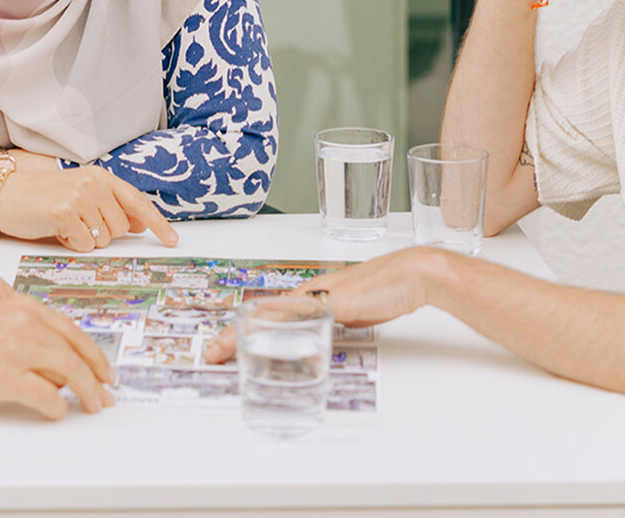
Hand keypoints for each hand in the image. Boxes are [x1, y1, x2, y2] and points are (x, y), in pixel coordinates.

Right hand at [0, 166, 178, 249]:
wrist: (3, 195)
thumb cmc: (41, 198)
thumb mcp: (81, 194)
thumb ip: (110, 206)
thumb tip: (140, 223)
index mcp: (100, 176)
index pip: (138, 201)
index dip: (158, 223)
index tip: (172, 239)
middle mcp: (93, 184)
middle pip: (120, 228)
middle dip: (101, 233)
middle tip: (77, 223)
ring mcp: (79, 197)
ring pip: (103, 239)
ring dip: (85, 239)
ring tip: (64, 224)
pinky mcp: (65, 214)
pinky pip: (83, 245)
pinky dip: (71, 244)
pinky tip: (56, 229)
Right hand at [0, 295, 116, 418]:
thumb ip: (25, 331)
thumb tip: (52, 361)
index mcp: (24, 307)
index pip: (73, 332)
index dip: (94, 354)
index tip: (103, 369)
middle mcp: (26, 324)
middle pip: (78, 354)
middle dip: (97, 378)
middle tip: (105, 393)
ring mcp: (17, 351)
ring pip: (70, 375)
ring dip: (84, 394)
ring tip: (89, 405)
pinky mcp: (5, 378)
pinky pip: (47, 398)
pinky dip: (57, 407)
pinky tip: (55, 411)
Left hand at [202, 248, 436, 363]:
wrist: (413, 272)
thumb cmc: (388, 288)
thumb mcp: (353, 312)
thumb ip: (334, 322)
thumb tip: (322, 339)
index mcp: (314, 294)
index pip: (270, 312)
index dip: (245, 327)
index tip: (226, 343)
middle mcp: (312, 292)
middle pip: (262, 312)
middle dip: (234, 332)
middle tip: (211, 351)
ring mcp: (321, 296)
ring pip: (272, 314)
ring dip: (245, 332)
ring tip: (223, 349)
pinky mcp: (335, 302)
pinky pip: (300, 317)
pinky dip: (282, 329)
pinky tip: (268, 339)